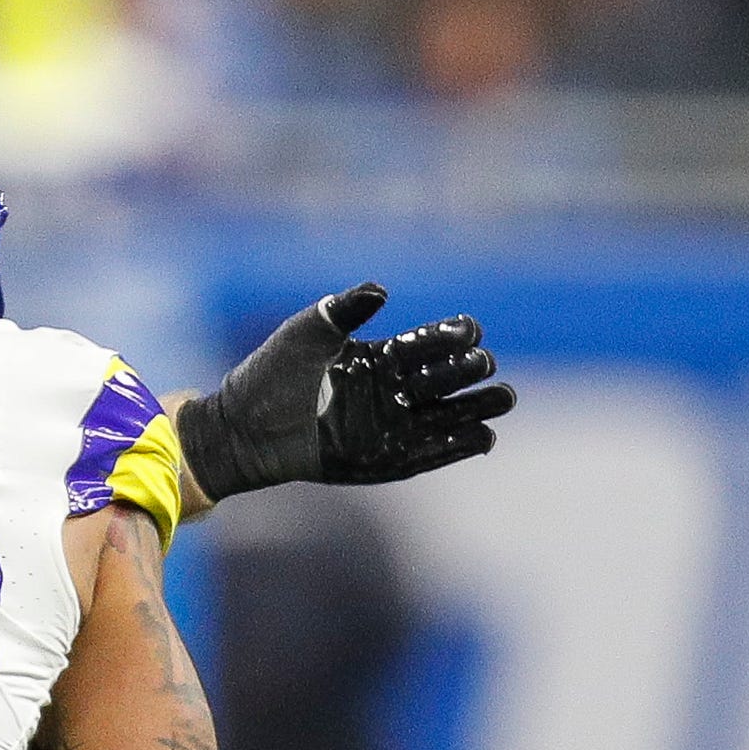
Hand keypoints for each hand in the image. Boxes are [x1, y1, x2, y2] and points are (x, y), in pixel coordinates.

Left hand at [175, 282, 516, 501]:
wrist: (244, 427)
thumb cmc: (271, 374)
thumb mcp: (306, 334)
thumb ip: (344, 311)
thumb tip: (380, 290)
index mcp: (379, 356)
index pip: (428, 343)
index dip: (451, 336)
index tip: (468, 330)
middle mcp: (392, 390)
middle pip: (446, 377)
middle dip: (468, 369)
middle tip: (482, 364)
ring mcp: (391, 426)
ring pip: (449, 415)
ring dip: (478, 407)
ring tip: (504, 398)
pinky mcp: (384, 459)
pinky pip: (431, 453)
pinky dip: (457, 445)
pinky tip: (484, 436)